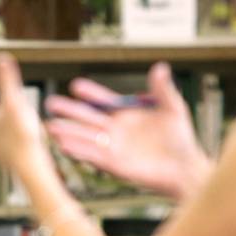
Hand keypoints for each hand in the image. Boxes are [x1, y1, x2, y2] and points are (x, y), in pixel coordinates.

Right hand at [44, 62, 212, 200]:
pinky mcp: (114, 164)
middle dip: (69, 111)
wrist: (184, 168)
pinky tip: (65, 146)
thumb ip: (163, 89)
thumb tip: (160, 67)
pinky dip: (79, 151)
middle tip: (51, 103)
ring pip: (85, 138)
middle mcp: (115, 131)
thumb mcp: (173, 108)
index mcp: (125, 115)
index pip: (103, 101)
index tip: (76, 85)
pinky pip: (92, 156)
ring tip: (50, 127)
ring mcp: (112, 148)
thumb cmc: (180, 139)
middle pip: (87, 119)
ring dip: (68, 133)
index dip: (91, 93)